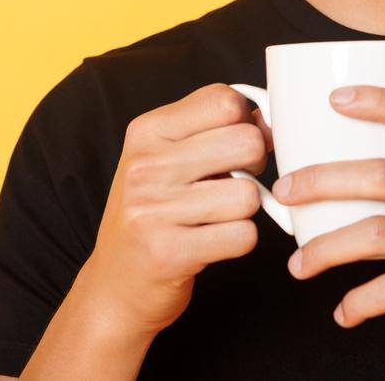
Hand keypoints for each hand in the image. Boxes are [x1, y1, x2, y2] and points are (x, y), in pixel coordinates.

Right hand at [79, 83, 272, 337]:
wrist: (116, 284)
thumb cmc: (153, 213)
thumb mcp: (168, 157)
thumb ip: (214, 130)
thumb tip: (268, 121)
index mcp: (147, 131)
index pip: (224, 100)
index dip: (245, 122)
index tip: (235, 146)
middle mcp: (145, 166)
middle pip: (246, 142)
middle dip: (255, 164)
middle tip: (235, 181)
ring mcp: (152, 210)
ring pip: (249, 194)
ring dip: (245, 210)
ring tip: (217, 216)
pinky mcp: (168, 253)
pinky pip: (244, 235)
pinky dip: (240, 241)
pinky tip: (214, 242)